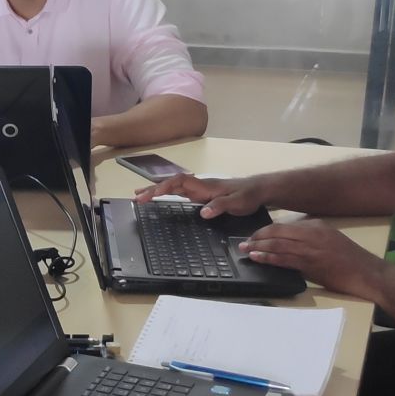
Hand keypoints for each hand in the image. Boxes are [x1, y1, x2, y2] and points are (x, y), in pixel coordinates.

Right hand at [135, 173, 265, 218]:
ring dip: (156, 190)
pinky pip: (179, 192)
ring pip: (173, 188)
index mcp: (205, 185)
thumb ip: (220, 206)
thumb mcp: (237, 202)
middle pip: (171, 184)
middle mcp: (199, 185)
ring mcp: (199, 190)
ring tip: (139, 195)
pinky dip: (166, 194)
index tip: (151, 195)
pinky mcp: (201, 195)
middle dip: (152, 189)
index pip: (179, 182)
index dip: (164, 187)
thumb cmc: (248, 195)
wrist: (258, 190)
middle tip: (136, 197)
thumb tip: (203, 213)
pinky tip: (159, 197)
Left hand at [238, 220, 382, 298]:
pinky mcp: (310, 265)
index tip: (253, 235)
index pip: (283, 226)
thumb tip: (287, 239)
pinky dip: (268, 259)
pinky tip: (258, 259)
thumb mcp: (329, 238)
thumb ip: (309, 236)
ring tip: (245, 250)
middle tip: (242, 243)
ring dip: (258, 248)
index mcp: (316, 226)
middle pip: (277, 234)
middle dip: (257, 238)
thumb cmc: (349, 258)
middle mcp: (311, 235)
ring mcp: (310, 250)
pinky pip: (284, 260)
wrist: (367, 273)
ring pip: (278, 246)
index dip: (265, 230)